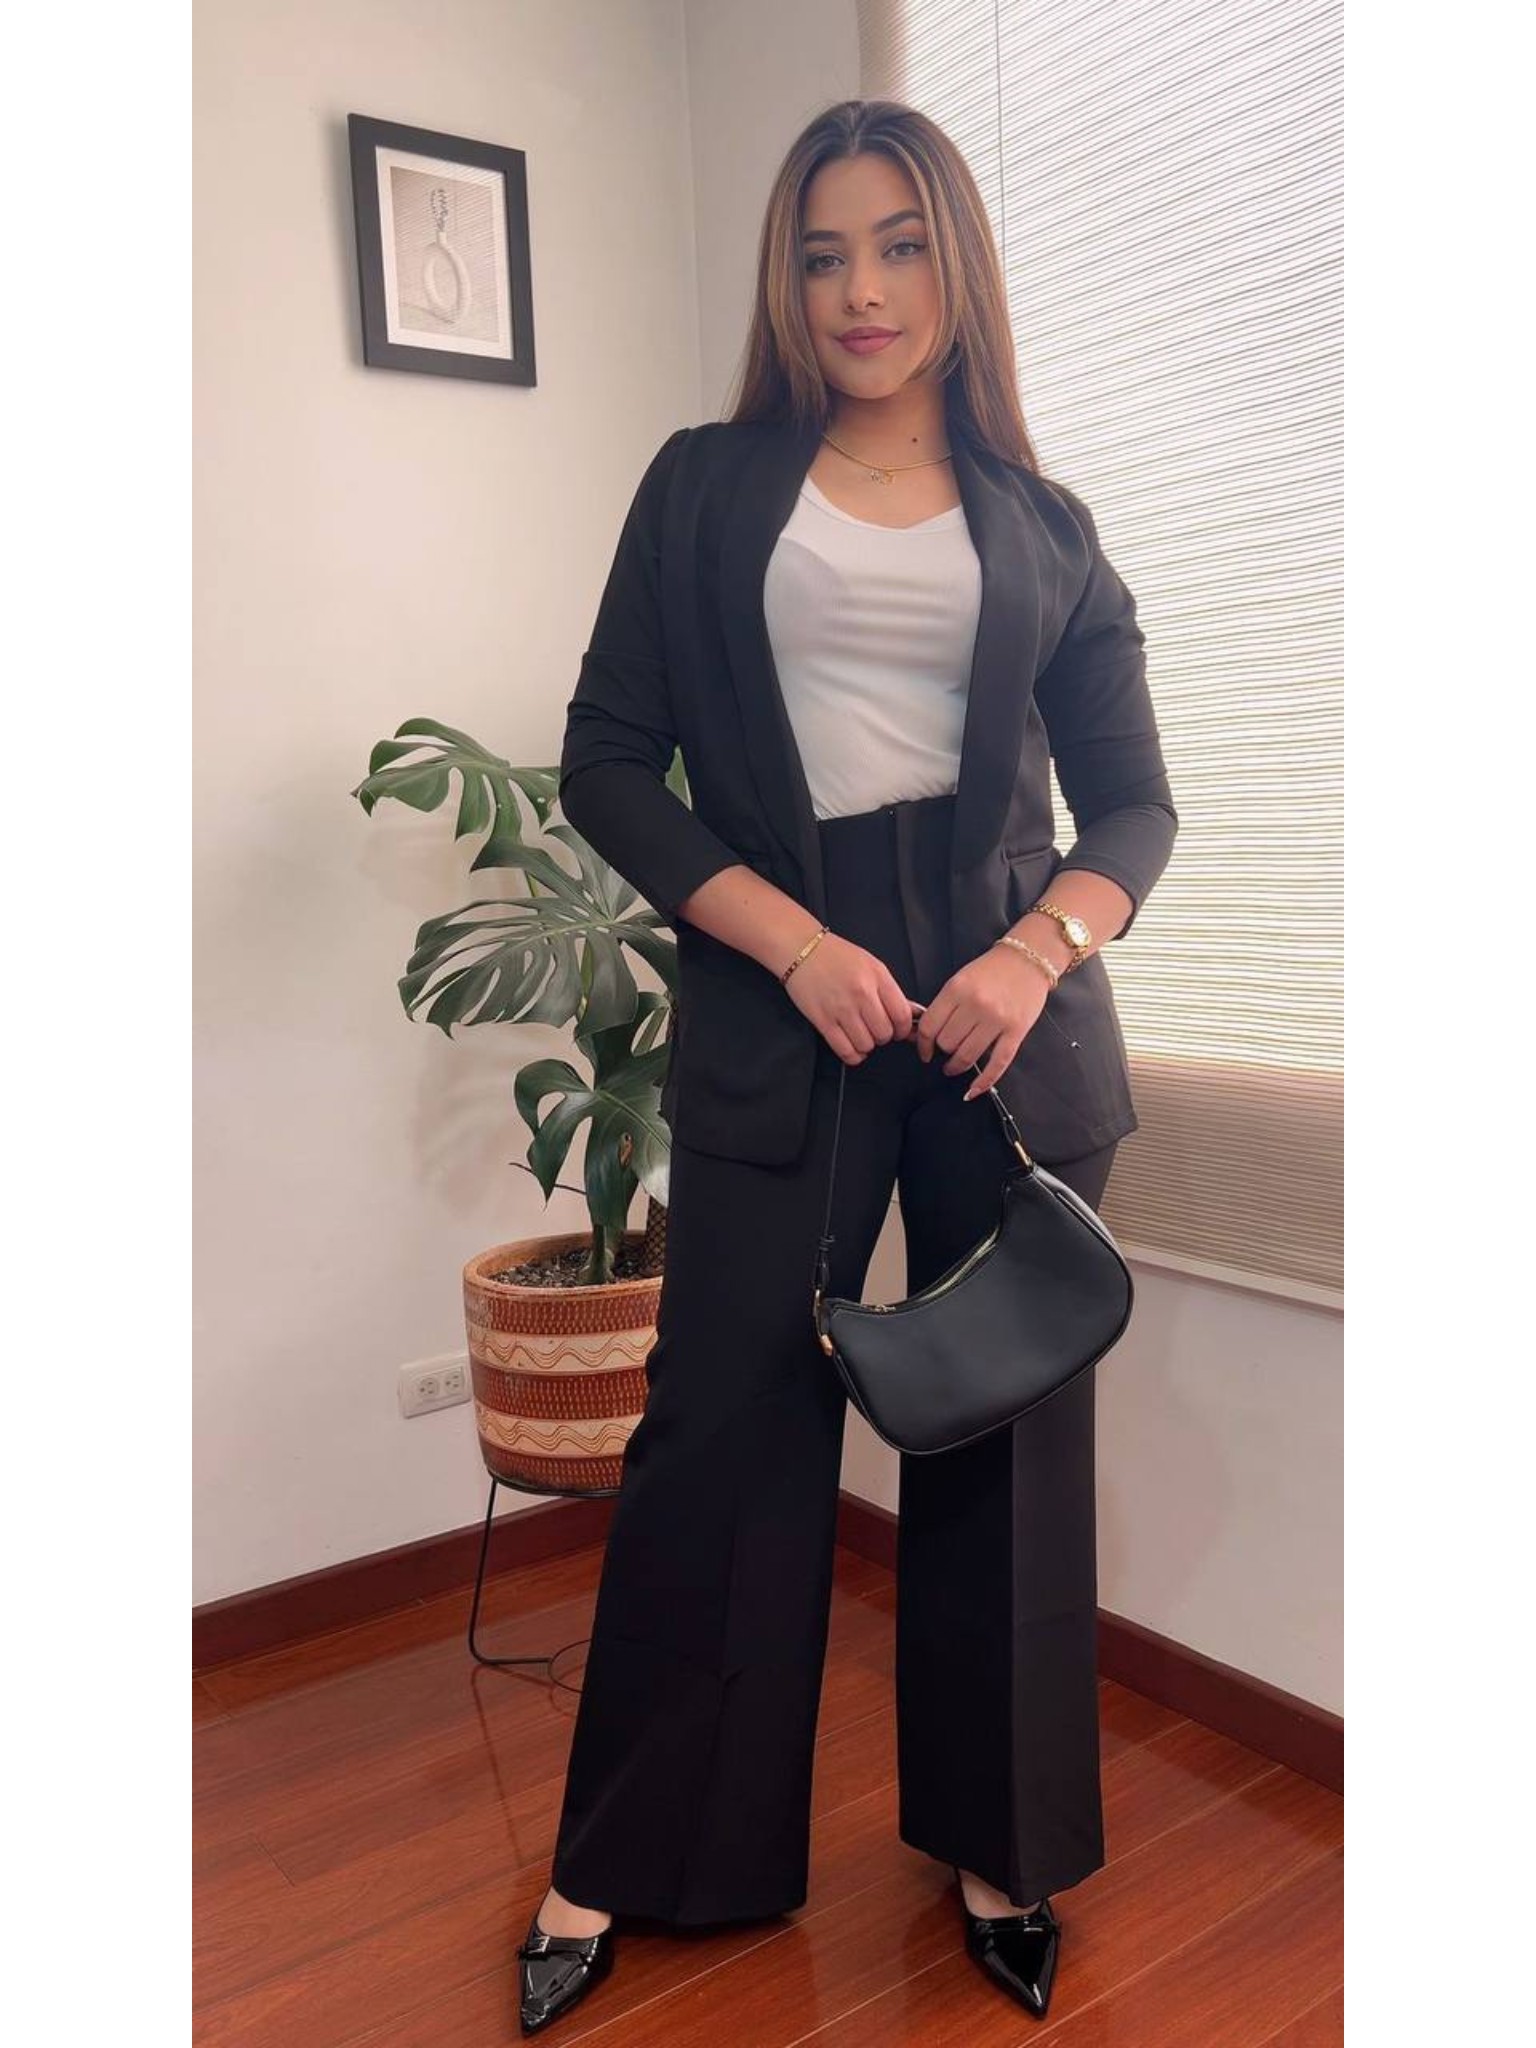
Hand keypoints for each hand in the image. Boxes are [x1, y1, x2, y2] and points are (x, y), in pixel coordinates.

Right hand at [780, 932, 918, 1065]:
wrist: (800, 949)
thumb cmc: (836, 956)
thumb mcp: (871, 965)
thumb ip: (891, 991)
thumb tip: (913, 1013)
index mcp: (877, 977)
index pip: (901, 1015)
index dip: (902, 1029)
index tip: (898, 1030)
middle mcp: (861, 993)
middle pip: (885, 1033)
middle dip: (883, 1036)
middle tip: (875, 1029)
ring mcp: (841, 1008)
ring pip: (866, 1045)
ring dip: (866, 1044)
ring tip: (860, 1034)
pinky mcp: (822, 1020)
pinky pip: (845, 1050)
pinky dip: (852, 1055)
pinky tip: (852, 1046)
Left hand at [912, 945, 1052, 1100]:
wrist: (1029, 959)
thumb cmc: (991, 970)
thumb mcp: (960, 979)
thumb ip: (944, 1005)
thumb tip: (926, 1035)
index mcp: (956, 990)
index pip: (929, 1026)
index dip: (923, 1044)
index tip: (925, 1051)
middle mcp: (976, 1005)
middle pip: (947, 1043)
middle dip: (943, 1050)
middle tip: (947, 1049)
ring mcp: (997, 1020)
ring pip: (967, 1055)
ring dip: (957, 1066)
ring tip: (954, 1066)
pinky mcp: (1016, 1032)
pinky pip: (997, 1064)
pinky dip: (983, 1082)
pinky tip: (971, 1091)